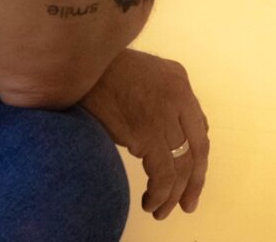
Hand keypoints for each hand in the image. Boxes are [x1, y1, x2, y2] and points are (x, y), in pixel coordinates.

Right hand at [78, 48, 209, 220]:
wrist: (77, 64)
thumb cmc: (101, 69)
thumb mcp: (140, 72)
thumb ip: (161, 94)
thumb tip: (174, 133)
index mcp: (178, 79)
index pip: (198, 126)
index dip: (196, 157)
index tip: (190, 177)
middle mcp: (179, 96)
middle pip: (197, 149)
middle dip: (194, 182)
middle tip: (186, 204)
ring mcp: (165, 115)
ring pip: (182, 166)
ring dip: (173, 195)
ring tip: (161, 210)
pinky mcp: (147, 134)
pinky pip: (163, 174)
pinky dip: (160, 194)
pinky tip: (150, 203)